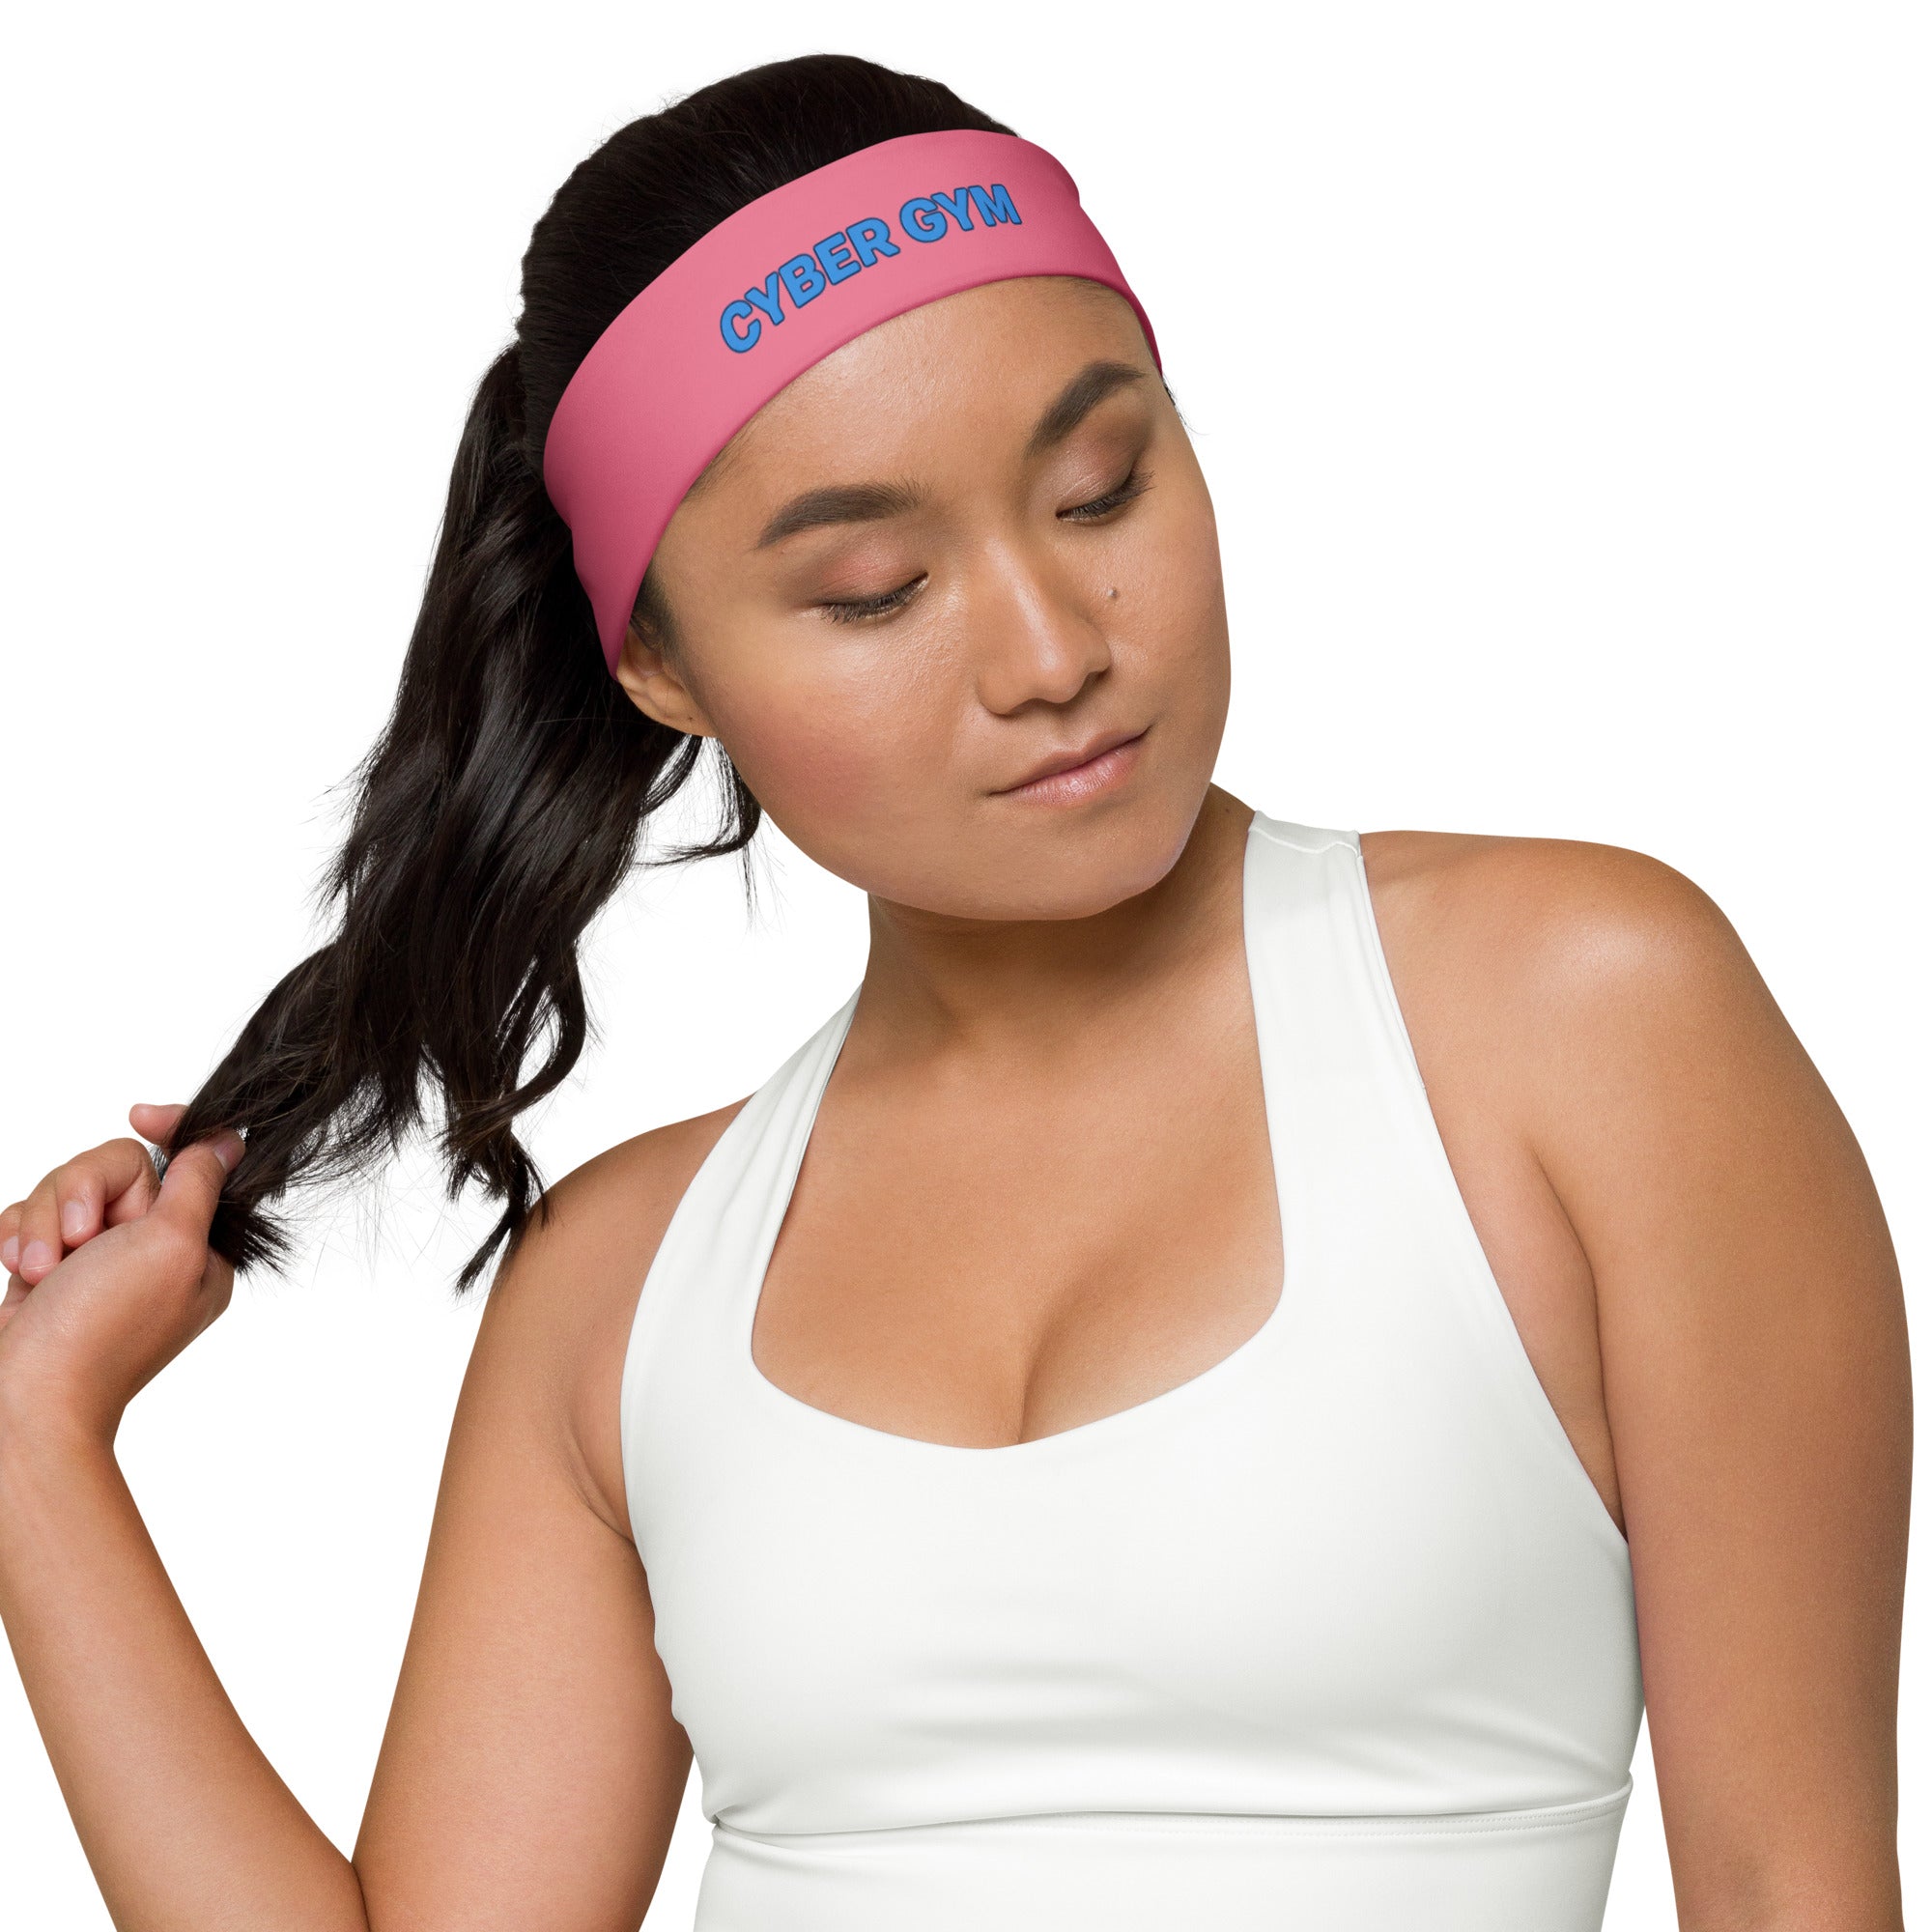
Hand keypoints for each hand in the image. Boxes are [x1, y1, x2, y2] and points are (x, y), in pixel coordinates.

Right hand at [0, 1105, 243, 1440]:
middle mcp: (150, 1248)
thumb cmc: (102, 1331)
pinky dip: (19, 1239)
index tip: (140, 1113)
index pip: (191, 1159)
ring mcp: (96, 1258)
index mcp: (197, 1246)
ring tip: (42, 1272)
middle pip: (116, 1165)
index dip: (170, 1128)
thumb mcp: (171, 1247)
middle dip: (81, 1193)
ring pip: (65, 1189)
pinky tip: (19, 1275)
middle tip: (78, 1241)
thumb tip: (229, 1143)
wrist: (27, 1398)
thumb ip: (198, 1186)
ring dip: (44, 1223)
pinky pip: (29, 1219)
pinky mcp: (48, 1268)